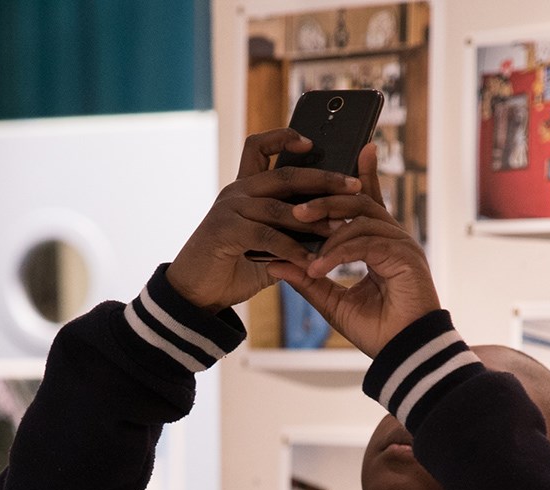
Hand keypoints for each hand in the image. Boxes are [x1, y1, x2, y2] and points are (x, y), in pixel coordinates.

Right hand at [166, 128, 361, 313]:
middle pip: (285, 174)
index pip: (260, 146)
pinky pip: (267, 236)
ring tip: (341, 229)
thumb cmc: (232, 267)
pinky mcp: (225, 231)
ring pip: (279, 206)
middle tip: (354, 186)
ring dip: (314, 218)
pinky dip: (292, 249)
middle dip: (323, 179)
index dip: (284, 137)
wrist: (195, 292)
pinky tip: (311, 261)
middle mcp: (236, 191)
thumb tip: (330, 226)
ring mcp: (229, 209)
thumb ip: (290, 232)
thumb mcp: (267, 245)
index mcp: (245, 188)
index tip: (313, 141)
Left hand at [267, 144, 440, 357]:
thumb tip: (275, 263)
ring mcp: (403, 245)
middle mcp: (395, 239)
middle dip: (326, 199)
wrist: (403, 355)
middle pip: (360, 201)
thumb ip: (308, 280)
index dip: (358, 177)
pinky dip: (338, 252)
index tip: (346, 154)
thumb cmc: (376, 331)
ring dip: (327, 227)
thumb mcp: (332, 302)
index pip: (366, 203)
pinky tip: (318, 266)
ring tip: (299, 232)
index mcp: (381, 244)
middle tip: (296, 207)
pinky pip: (365, 242)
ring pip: (361, 217)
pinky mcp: (405, 256)